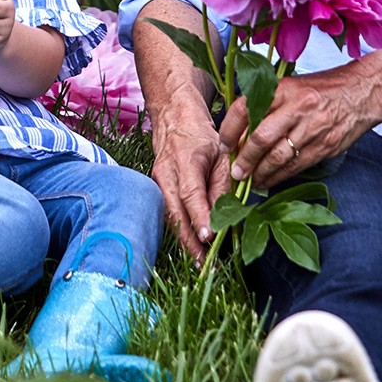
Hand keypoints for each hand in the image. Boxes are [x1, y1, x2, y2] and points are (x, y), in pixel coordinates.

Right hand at [150, 90, 232, 266]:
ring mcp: (157, 182)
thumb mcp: (220, 153)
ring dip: (184, 241)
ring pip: (170, 217)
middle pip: (175, 213)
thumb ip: (222, 183)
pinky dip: (179, 230)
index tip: (207, 238)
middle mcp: (166, 174)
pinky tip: (191, 246)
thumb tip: (225, 215)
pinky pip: (168, 213)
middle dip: (189, 242)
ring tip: (200, 262)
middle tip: (204, 264)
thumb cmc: (200, 134)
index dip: (199, 216)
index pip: (191, 194)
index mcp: (184, 161)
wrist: (173, 116)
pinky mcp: (156, 188)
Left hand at [219, 66, 380, 191]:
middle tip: (234, 172)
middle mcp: (296, 107)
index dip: (230, 130)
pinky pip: (296, 166)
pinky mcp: (324, 146)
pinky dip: (279, 177)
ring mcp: (312, 128)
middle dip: (243, 159)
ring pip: (277, 157)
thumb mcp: (294, 85)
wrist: (364, 91)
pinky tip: (269, 182)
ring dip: (260, 173)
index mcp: (284, 88)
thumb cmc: (324, 88)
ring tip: (250, 181)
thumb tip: (241, 130)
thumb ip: (270, 103)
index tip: (223, 144)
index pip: (246, 108)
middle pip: (260, 138)